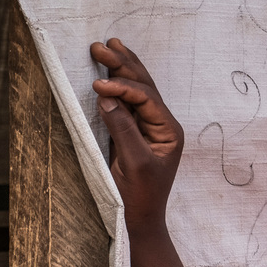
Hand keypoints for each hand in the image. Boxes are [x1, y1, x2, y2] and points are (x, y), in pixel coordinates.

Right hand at [90, 38, 182, 238]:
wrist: (138, 222)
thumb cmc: (139, 197)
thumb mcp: (132, 163)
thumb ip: (122, 129)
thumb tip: (107, 98)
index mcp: (169, 131)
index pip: (147, 98)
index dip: (122, 88)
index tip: (97, 86)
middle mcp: (162, 125)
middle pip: (144, 86)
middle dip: (123, 65)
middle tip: (100, 44)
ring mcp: (149, 127)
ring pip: (137, 90)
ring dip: (122, 67)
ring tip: (110, 45)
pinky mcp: (133, 132)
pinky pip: (127, 102)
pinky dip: (116, 84)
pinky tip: (109, 70)